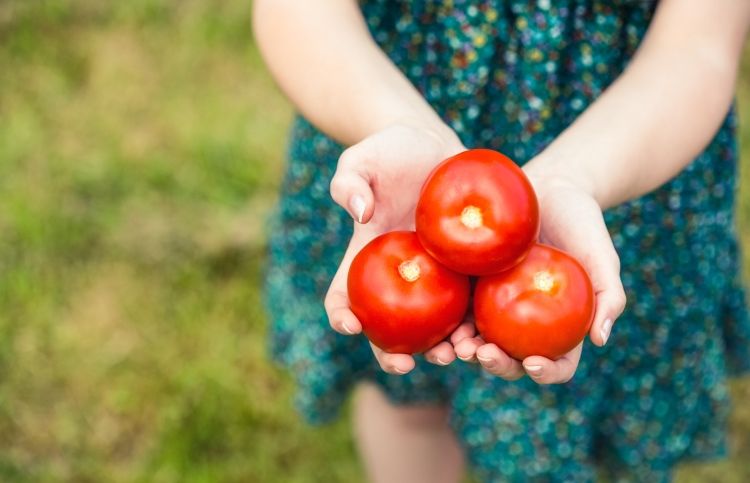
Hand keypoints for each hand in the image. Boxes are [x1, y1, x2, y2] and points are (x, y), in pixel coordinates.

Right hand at [324, 121, 465, 374]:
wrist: (435, 146)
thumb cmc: (391, 150)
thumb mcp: (363, 158)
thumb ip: (350, 181)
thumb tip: (360, 213)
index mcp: (365, 258)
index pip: (343, 295)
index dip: (340, 315)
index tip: (348, 324)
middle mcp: (398, 277)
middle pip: (387, 328)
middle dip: (392, 354)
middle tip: (405, 364)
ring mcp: (434, 278)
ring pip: (433, 328)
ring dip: (440, 349)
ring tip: (453, 355)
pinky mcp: (467, 271)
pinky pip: (471, 304)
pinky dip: (476, 324)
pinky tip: (488, 333)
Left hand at [455, 170, 626, 383]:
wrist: (548, 187)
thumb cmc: (582, 222)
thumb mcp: (602, 255)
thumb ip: (609, 295)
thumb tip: (600, 339)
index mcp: (562, 326)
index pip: (557, 363)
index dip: (546, 372)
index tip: (531, 363)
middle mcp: (527, 324)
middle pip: (512, 360)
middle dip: (497, 366)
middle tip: (483, 354)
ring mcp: (497, 307)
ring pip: (480, 341)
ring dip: (466, 352)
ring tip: (457, 347)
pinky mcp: (472, 286)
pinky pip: (458, 309)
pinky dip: (449, 323)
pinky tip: (441, 322)